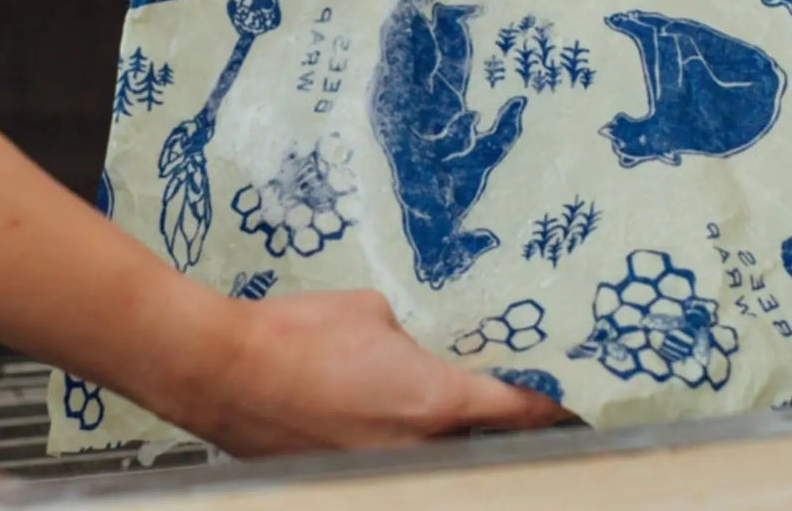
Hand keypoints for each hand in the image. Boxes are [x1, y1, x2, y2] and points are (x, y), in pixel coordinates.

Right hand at [167, 290, 570, 455]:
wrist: (224, 371)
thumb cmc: (298, 332)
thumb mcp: (371, 311)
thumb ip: (409, 337)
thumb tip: (411, 349)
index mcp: (436, 400)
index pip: (516, 411)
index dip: (547, 404)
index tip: (568, 399)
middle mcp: (418, 450)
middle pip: (478, 444)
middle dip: (487, 424)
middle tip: (491, 397)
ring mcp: (380, 472)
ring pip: (434, 460)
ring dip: (437, 439)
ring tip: (420, 406)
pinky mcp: (343, 480)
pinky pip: (388, 465)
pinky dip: (391, 446)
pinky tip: (369, 416)